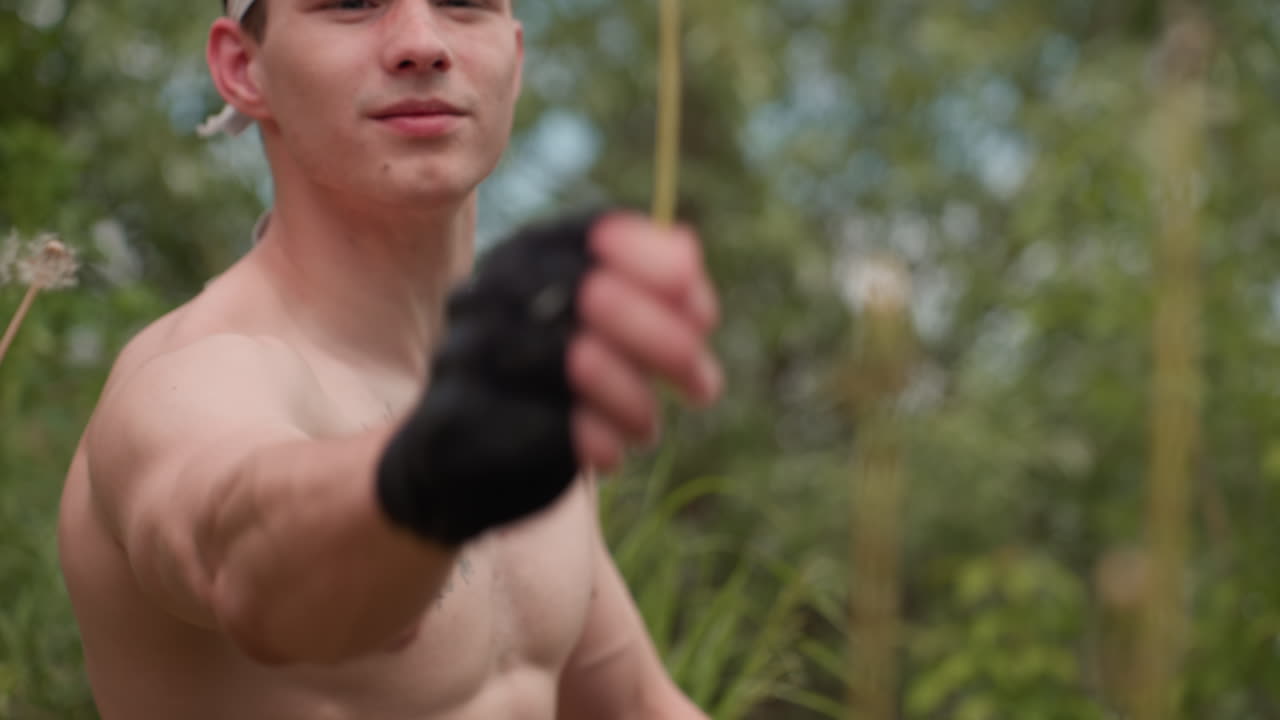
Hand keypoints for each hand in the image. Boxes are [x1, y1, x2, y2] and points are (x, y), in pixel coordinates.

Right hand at [374, 210, 721, 547]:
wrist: (452, 467)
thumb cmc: (546, 390)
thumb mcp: (601, 337)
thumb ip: (645, 294)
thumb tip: (688, 249)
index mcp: (524, 257)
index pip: (592, 234)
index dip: (659, 268)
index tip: (706, 314)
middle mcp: (485, 293)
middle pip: (584, 291)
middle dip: (658, 335)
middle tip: (705, 382)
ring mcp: (460, 355)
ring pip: (564, 357)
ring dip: (628, 395)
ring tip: (649, 428)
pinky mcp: (452, 421)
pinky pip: (534, 421)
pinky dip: (588, 437)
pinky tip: (612, 453)